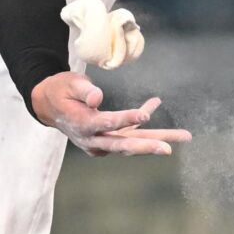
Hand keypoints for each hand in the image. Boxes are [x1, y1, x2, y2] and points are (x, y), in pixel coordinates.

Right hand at [31, 72, 191, 155]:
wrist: (49, 105)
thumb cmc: (60, 90)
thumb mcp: (69, 84)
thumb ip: (84, 91)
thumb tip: (98, 99)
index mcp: (82, 124)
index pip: (107, 123)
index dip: (125, 118)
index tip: (143, 114)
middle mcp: (93, 139)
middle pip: (124, 144)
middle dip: (147, 146)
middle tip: (168, 149)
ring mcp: (101, 142)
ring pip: (132, 142)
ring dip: (158, 139)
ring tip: (184, 136)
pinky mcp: (108, 138)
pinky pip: (130, 132)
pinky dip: (143, 120)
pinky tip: (155, 102)